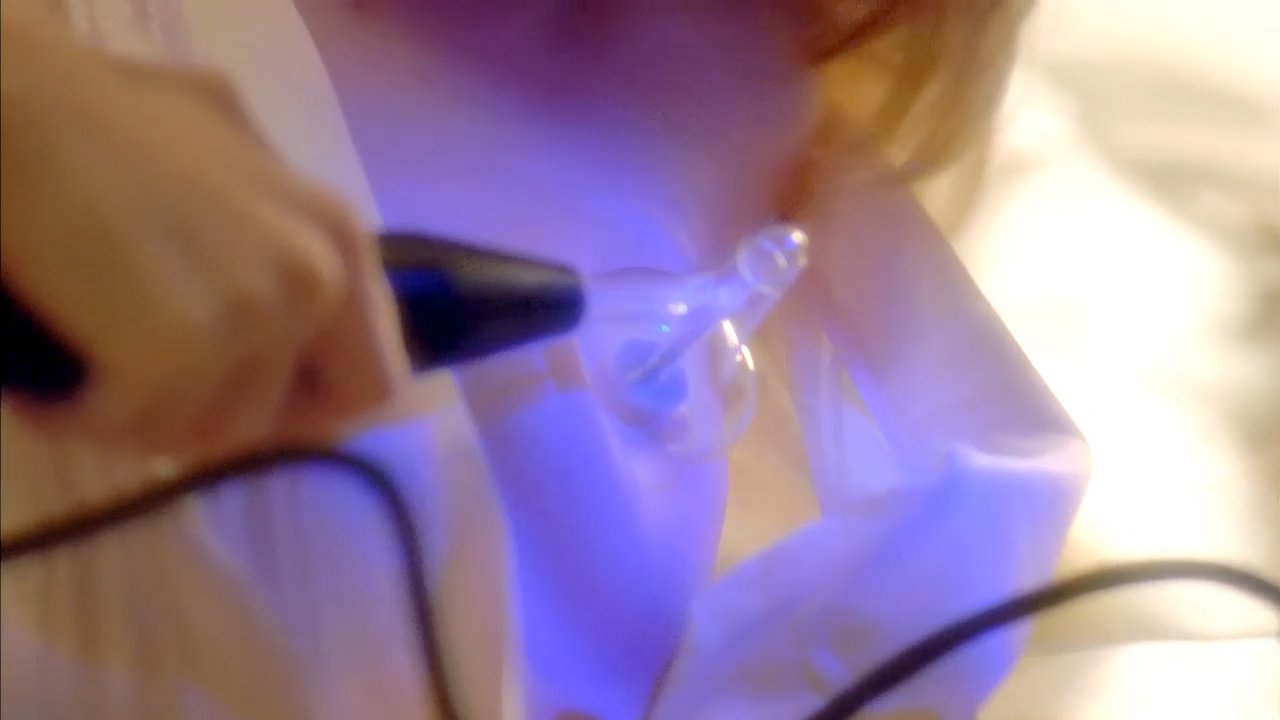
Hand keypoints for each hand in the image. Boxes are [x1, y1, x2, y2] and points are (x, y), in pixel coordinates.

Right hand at [0, 8, 407, 456]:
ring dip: (142, 417)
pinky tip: (49, 381)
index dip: (306, 408)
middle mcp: (316, 278)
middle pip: (287, 423)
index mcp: (339, 236)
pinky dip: (80, 417)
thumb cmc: (106, 113)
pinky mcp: (175, 348)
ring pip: (203, 433)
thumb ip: (280, 227)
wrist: (12, 103)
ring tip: (90, 366)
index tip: (241, 401)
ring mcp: (251, 315)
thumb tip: (302, 300)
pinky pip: (131, 426)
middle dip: (217, 422)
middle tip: (152, 394)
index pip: (373, 380)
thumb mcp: (233, 149)